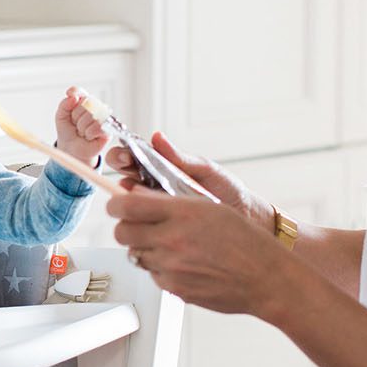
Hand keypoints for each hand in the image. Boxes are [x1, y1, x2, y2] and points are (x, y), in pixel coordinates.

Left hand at [54, 87, 110, 164]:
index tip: (69, 95)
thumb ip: (64, 104)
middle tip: (75, 124)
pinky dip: (89, 133)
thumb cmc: (68, 132)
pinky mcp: (108, 129)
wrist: (72, 148)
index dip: (74, 93)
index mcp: (84, 101)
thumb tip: (73, 96)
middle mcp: (95, 106)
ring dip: (81, 127)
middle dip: (75, 116)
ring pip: (91, 115)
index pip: (80, 92)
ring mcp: (102, 117)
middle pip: (85, 102)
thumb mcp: (61, 116)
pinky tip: (88, 136)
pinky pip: (97, 126)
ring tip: (81, 131)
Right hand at [105, 131, 273, 232]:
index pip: (133, 158)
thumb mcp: (205, 171)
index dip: (124, 155)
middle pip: (124, 178)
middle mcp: (154, 188)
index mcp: (161, 169)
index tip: (125, 155)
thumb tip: (157, 138)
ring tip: (136, 194)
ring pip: (129, 204)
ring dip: (127, 198)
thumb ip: (180, 158)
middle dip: (120, 171)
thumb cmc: (227, 191)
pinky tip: (146, 217)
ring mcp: (156, 210)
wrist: (245, 218)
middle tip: (126, 170)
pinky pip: (142, 226)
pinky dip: (139, 221)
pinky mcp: (161, 229)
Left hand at [108, 184, 289, 315]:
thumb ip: (169, 201)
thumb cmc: (245, 240)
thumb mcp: (210, 206)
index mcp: (182, 213)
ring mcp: (171, 267)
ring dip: (145, 248)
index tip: (117, 204)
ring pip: (135, 254)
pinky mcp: (174, 288)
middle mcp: (172, 240)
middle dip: (126, 227)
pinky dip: (160, 268)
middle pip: (121, 232)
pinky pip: (152, 274)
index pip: (126, 206)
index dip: (116, 204)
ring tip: (170, 245)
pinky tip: (183, 264)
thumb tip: (136, 195)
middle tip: (140, 225)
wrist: (265, 278)